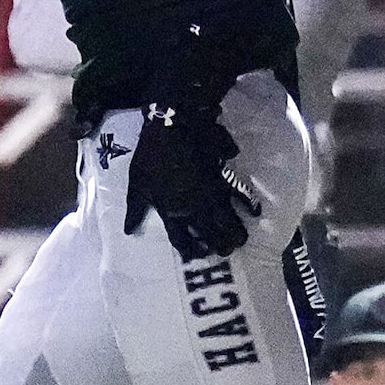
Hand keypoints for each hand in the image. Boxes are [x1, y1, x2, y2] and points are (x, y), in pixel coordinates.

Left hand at [123, 100, 258, 260]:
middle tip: (223, 251)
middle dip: (220, 248)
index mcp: (171, 213)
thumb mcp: (137, 186)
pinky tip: (255, 212)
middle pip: (212, 238)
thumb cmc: (151, 157)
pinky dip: (249, 205)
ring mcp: (212, 196)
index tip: (197, 254)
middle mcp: (194, 210)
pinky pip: (241, 197)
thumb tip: (129, 231)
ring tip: (238, 241)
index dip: (191, 252)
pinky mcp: (224, 181)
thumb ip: (135, 210)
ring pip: (229, 223)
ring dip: (235, 235)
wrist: (173, 129)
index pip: (183, 242)